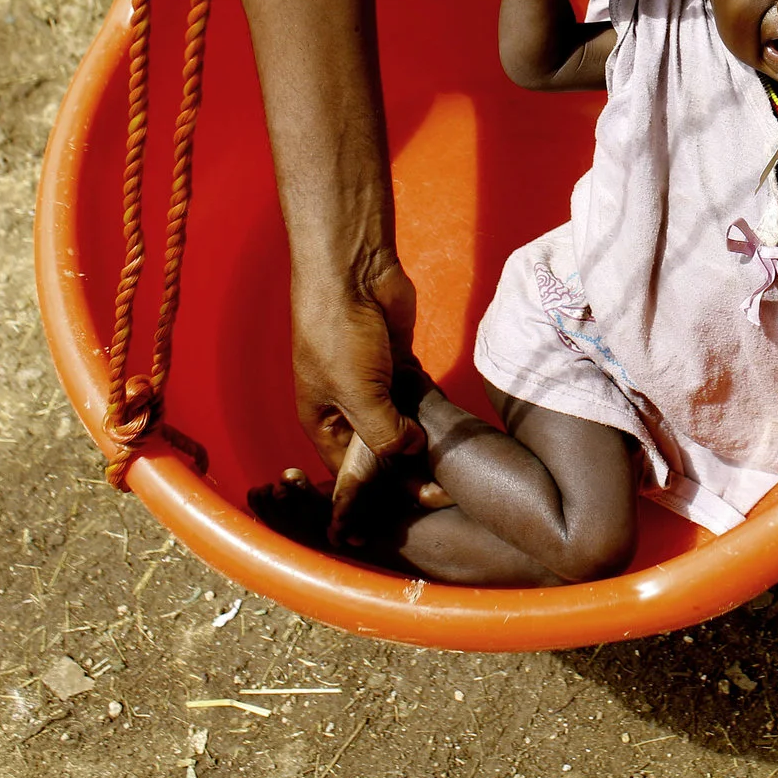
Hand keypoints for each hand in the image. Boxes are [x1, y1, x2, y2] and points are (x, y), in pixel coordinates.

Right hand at [290, 250, 425, 541]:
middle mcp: (346, 407)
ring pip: (402, 424)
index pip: (352, 472)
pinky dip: (431, 408)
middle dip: (409, 470)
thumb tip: (413, 450)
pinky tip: (452, 425)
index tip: (416, 505)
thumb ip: (385, 434)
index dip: (379, 492)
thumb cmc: (340, 334)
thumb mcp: (359, 396)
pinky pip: (418, 396)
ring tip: (454, 466)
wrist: (353, 272)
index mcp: (323, 421)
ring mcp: (374, 383)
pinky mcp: (398, 361)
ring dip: (423, 440)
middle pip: (381, 451)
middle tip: (446, 491)